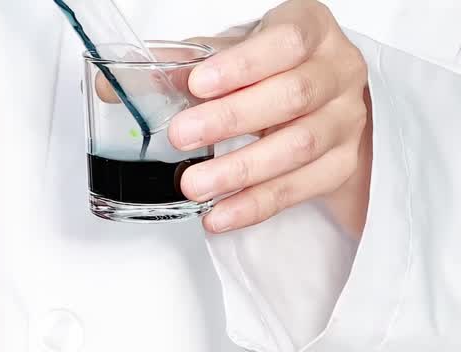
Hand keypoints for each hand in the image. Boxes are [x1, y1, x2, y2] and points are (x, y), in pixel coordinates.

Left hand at [170, 0, 371, 235]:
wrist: (322, 101)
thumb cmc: (271, 69)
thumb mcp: (232, 55)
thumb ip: (180, 65)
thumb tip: (114, 87)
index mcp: (311, 28)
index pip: (286, 41)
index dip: (243, 64)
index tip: (198, 82)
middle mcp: (338, 71)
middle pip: (293, 95)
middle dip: (231, 119)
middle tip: (181, 136)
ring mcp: (346, 120)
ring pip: (299, 147)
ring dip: (240, 170)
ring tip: (192, 184)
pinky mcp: (341, 165)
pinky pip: (299, 189)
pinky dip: (255, 205)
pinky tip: (220, 214)